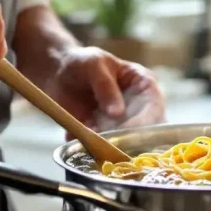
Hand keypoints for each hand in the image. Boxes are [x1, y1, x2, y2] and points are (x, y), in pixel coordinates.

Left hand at [47, 47, 164, 139]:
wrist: (57, 74)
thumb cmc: (82, 62)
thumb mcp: (94, 65)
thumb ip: (105, 86)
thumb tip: (117, 113)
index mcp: (144, 85)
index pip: (154, 107)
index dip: (145, 121)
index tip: (128, 132)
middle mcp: (139, 107)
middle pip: (145, 130)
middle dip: (127, 138)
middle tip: (109, 143)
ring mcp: (123, 123)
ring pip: (126, 142)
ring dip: (108, 145)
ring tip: (88, 139)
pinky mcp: (107, 135)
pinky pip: (105, 148)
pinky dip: (92, 148)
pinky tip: (76, 138)